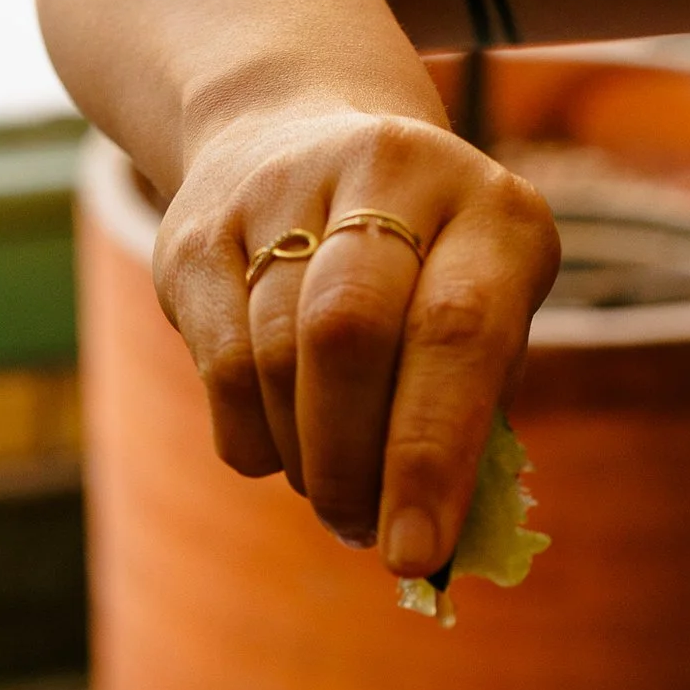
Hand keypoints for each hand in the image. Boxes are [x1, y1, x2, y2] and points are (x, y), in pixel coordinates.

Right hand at [154, 106, 558, 575]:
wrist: (294, 137)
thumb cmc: (421, 274)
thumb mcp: (478, 317)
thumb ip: (474, 420)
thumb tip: (436, 544)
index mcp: (490, 207)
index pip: (459, 331)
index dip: (431, 455)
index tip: (413, 553)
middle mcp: (390, 173)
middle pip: (348, 336)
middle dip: (351, 463)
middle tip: (361, 531)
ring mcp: (283, 188)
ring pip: (275, 358)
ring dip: (304, 459)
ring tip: (330, 491)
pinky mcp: (199, 228)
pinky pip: (219, 366)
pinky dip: (253, 438)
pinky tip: (281, 447)